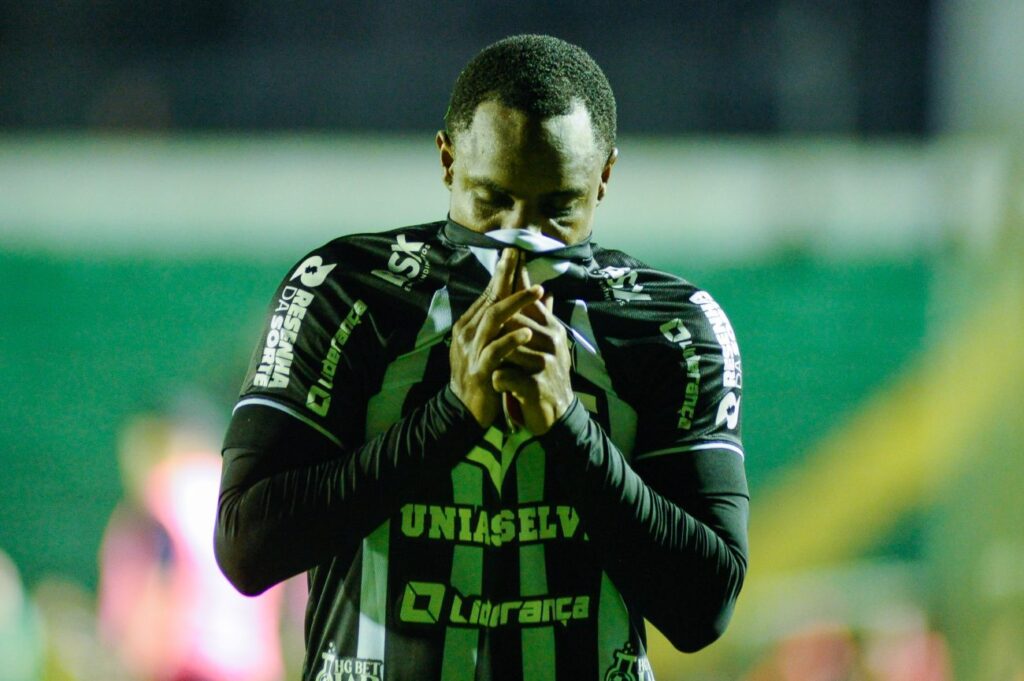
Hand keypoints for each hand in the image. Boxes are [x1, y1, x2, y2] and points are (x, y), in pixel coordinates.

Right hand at [450, 248, 542, 427]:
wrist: (465, 412)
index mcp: (469, 325)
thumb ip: (513, 320)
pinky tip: (527, 332)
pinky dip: (511, 340)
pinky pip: (496, 351)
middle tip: (520, 254)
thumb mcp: (496, 345)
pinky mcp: (480, 370)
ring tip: (537, 290)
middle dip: (505, 275)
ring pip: (493, 319)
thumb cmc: (485, 376)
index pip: (488, 292)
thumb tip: (542, 295)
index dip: (502, 272)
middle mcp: (467, 333)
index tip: (516, 251)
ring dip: (516, 303)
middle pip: (489, 298)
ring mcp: (471, 350)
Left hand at [492, 293, 574, 434]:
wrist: (559, 414)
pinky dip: (497, 381)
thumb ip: (544, 317)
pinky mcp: (535, 385)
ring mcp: (545, 363)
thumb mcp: (550, 344)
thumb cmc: (548, 375)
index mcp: (553, 329)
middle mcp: (552, 341)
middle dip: (496, 332)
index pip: (530, 300)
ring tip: (494, 367)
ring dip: (496, 359)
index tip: (507, 262)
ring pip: (505, 348)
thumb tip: (546, 291)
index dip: (515, 286)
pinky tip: (499, 386)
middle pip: (512, 321)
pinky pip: (503, 376)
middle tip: (488, 344)